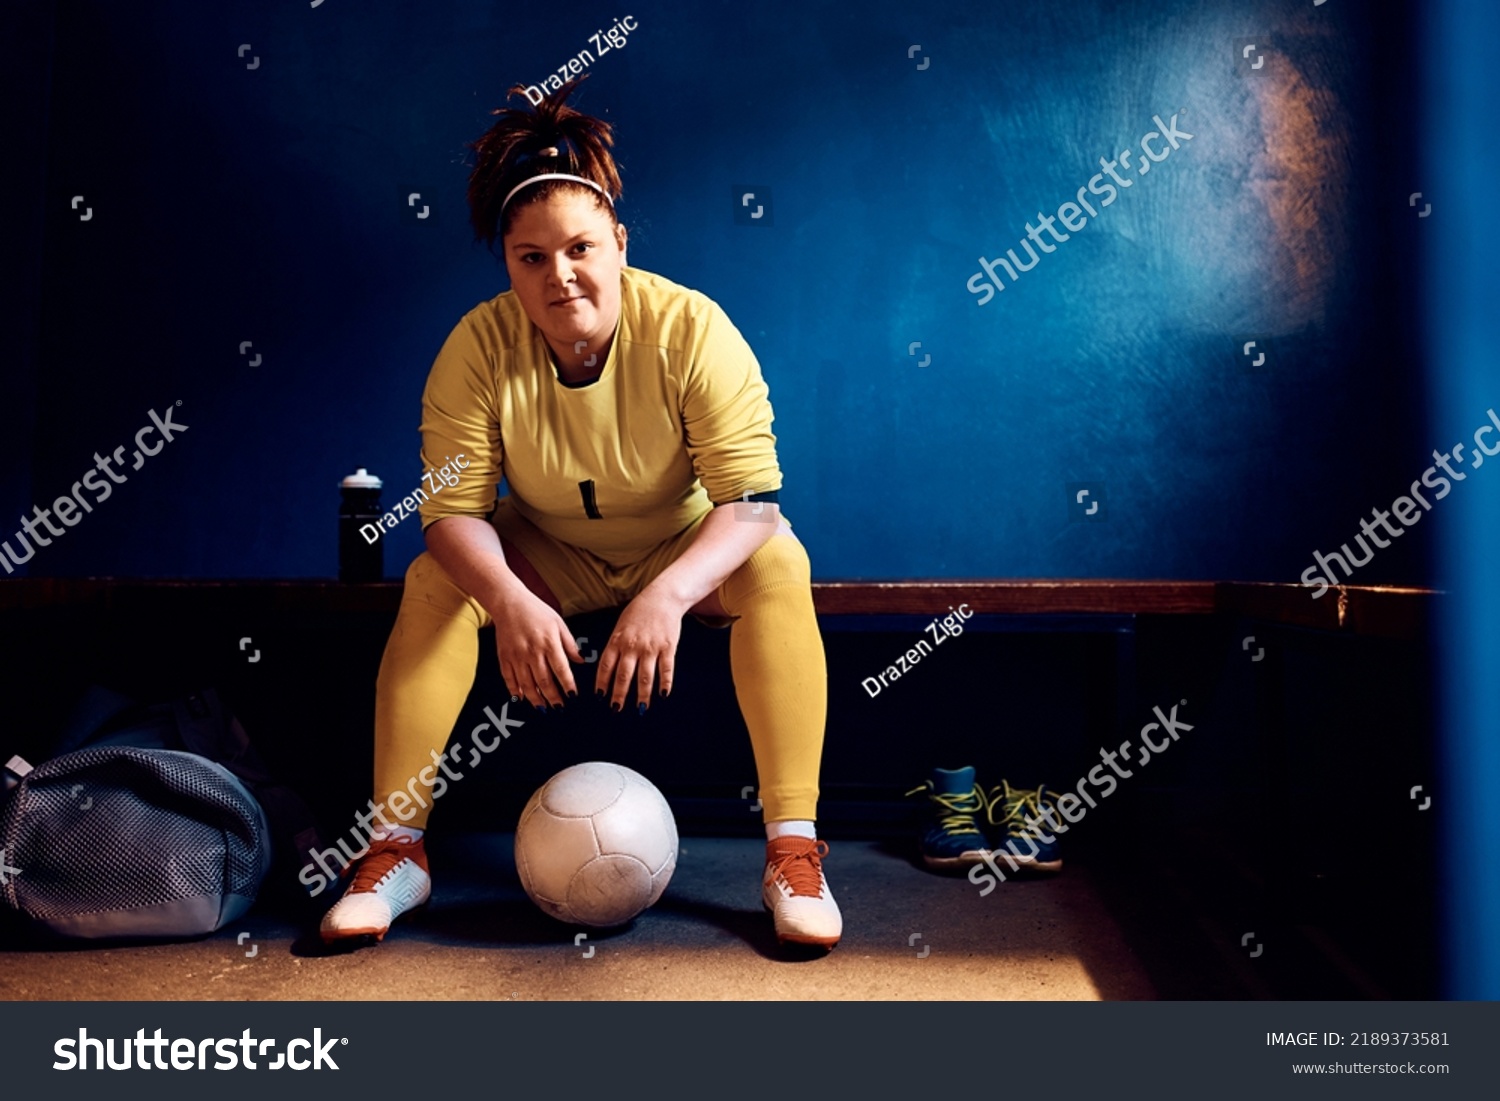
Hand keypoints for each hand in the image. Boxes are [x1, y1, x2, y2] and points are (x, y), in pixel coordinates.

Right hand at [492, 590, 583, 708]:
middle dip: (553, 698)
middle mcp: (532, 652)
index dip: (568, 685)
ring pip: (527, 684)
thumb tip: (581, 661)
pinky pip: (509, 679)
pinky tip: (522, 697)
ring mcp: (517, 656)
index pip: (561, 670)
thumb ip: (570, 644)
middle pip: (544, 681)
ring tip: (543, 708)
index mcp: (549, 643)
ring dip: (536, 699)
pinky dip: (516, 690)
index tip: (573, 696)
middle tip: (559, 708)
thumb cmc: (535, 611)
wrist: (509, 602)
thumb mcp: (559, 624)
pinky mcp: (504, 657)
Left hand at [595, 589, 686, 711]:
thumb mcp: (620, 626)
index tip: (600, 697)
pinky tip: (663, 694)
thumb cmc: (639, 612)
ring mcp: (651, 647)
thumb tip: (607, 668)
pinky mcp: (668, 647)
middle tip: (616, 709)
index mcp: (618, 640)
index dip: (602, 683)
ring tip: (640, 708)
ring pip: (645, 677)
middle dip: (619, 695)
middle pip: (623, 675)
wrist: (662, 597)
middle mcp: (632, 645)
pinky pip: (666, 669)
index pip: (606, 666)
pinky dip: (665, 683)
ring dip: (642, 695)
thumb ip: (614, 646)